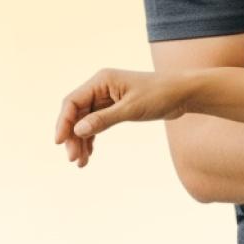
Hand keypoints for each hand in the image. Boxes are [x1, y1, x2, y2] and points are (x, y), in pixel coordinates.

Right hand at [53, 68, 188, 167]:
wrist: (184, 94)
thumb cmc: (160, 95)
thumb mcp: (131, 109)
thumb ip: (104, 119)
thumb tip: (78, 130)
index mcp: (101, 81)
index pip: (72, 102)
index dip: (63, 122)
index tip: (59, 142)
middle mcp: (101, 88)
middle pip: (76, 114)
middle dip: (73, 137)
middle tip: (73, 159)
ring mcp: (107, 98)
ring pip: (85, 122)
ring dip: (81, 141)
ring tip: (80, 162)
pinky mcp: (116, 108)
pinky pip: (97, 124)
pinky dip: (92, 139)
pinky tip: (89, 155)